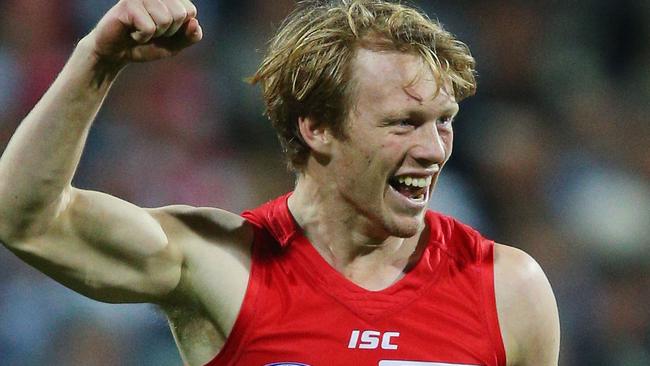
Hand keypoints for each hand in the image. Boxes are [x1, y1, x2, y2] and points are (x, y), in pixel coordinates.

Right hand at [85, 0, 202, 65]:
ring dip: (154, 34)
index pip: (190, 11)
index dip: (179, 29)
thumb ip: (190, 36)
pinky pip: (149, 28)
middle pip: (180, 14)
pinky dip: (142, 37)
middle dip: (167, 31)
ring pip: (165, 20)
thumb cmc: (146, 44)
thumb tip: (195, 23)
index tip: (164, 29)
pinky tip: (132, 32)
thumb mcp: (174, 44)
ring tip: (141, 30)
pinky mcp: (128, 4)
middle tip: (151, 31)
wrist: (116, 53)